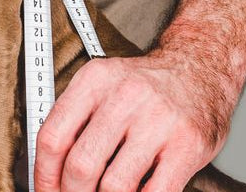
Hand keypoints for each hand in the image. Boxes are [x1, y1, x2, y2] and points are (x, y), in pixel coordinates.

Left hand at [33, 52, 239, 191]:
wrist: (201, 66)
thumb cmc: (146, 85)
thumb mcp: (103, 84)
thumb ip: (75, 119)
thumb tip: (48, 170)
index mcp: (95, 80)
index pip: (53, 137)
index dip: (43, 176)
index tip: (45, 191)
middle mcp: (125, 97)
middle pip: (80, 165)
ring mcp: (158, 121)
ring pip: (114, 186)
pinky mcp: (187, 145)